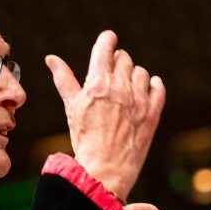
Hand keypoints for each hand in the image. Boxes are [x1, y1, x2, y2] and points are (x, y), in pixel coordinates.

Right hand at [46, 31, 164, 200]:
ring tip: (126, 90)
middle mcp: (120, 87)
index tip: (109, 39)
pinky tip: (145, 92)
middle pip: (124, 59)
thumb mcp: (72, 107)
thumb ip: (64, 79)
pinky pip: (158, 87)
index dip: (108, 40)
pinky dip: (153, 86)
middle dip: (118, 63)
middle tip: (112, 76)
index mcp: (98, 83)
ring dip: (134, 76)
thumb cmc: (84, 139)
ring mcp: (138, 100)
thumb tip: (51, 59)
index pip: (106, 47)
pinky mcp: (152, 113)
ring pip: (142, 72)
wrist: (104, 170)